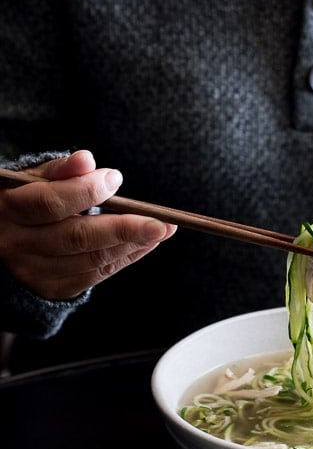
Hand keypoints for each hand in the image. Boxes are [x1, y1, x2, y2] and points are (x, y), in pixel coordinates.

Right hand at [0, 150, 176, 299]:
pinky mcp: (53, 288)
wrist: (4, 242)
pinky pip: (96, 275)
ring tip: (161, 230)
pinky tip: (144, 245)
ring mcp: (35, 271)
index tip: (115, 179)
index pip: (50, 202)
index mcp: (9, 209)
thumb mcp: (30, 181)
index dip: (86, 192)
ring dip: (132, 245)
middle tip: (160, 222)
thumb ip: (59, 171)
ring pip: (91, 260)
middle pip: (77, 237)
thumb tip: (87, 160)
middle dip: (123, 228)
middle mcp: (18, 244)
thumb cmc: (24, 201)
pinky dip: (124, 258)